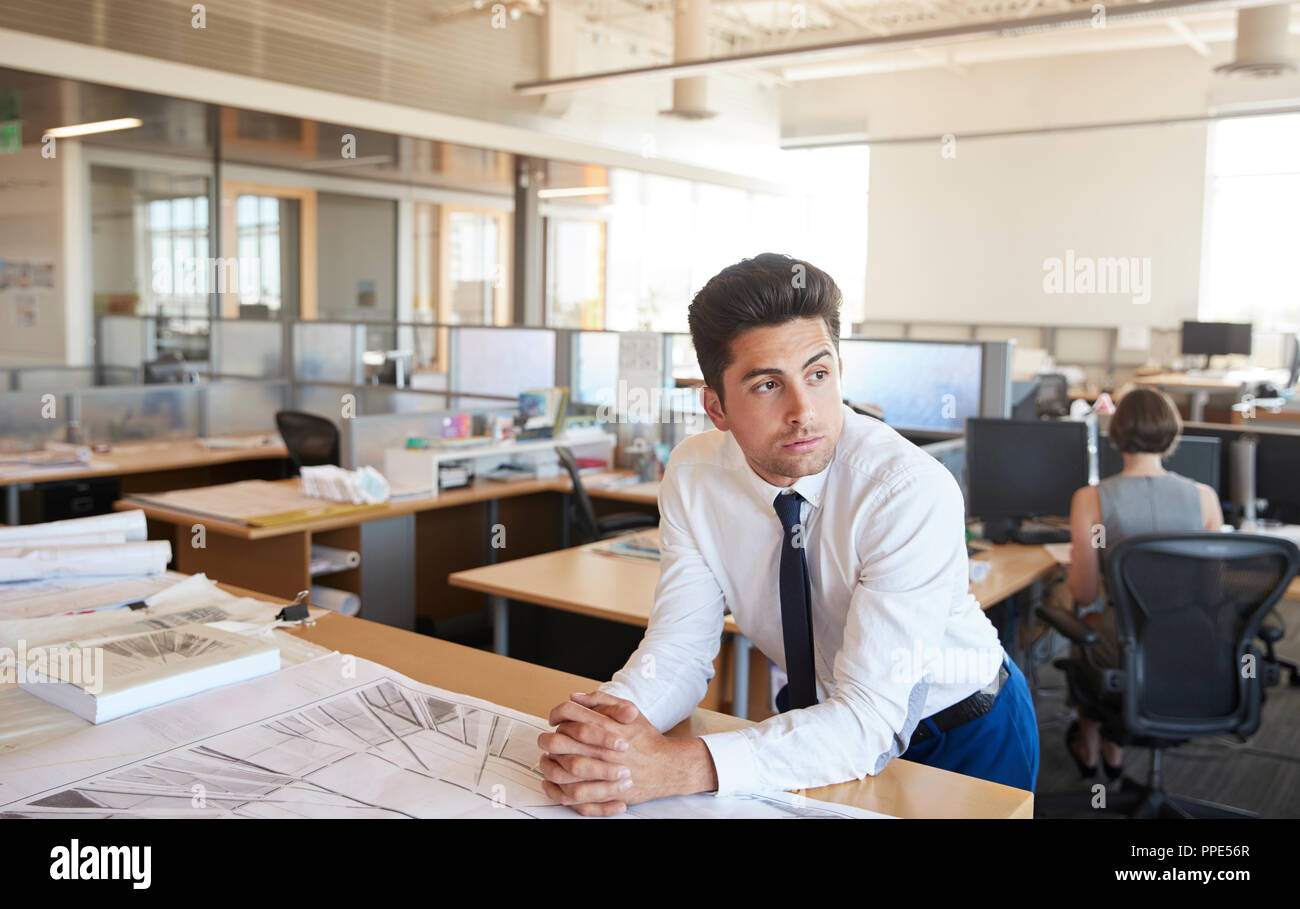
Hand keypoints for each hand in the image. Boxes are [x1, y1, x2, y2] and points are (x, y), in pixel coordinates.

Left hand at [537, 690, 716, 815]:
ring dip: (548, 765)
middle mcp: (600, 749)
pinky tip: (552, 783)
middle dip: (546, 740)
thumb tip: (574, 697)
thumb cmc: (647, 739)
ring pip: (561, 770)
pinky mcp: (602, 792)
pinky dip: (556, 790)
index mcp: (606, 726)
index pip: (569, 714)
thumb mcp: (629, 709)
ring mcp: (601, 773)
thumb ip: (601, 700)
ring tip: (546, 761)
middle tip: (545, 740)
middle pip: (559, 742)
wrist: (666, 767)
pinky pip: (571, 795)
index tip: (554, 719)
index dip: (556, 714)